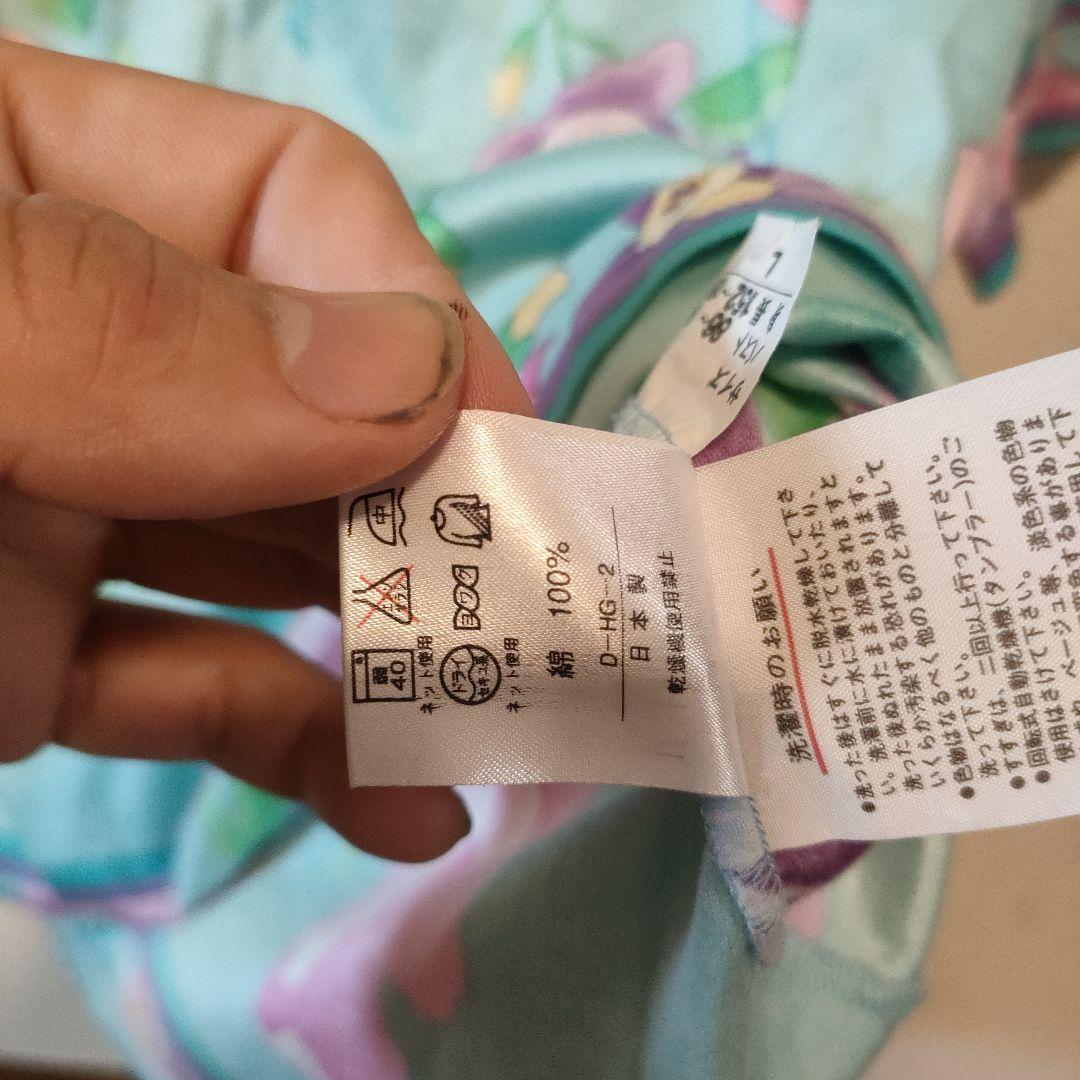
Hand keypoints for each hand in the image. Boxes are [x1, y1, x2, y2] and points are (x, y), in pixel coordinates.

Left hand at [0, 43, 532, 859]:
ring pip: (275, 563)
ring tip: (522, 713)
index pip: (295, 204)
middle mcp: (80, 347)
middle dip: (445, 499)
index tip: (496, 437)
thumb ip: (138, 326)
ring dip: (404, 640)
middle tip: (556, 605)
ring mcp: (62, 508)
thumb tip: (411, 370)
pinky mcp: (31, 664)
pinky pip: (196, 694)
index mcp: (35, 184)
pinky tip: (407, 804)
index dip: (412, 312)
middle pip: (317, 399)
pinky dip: (306, 749)